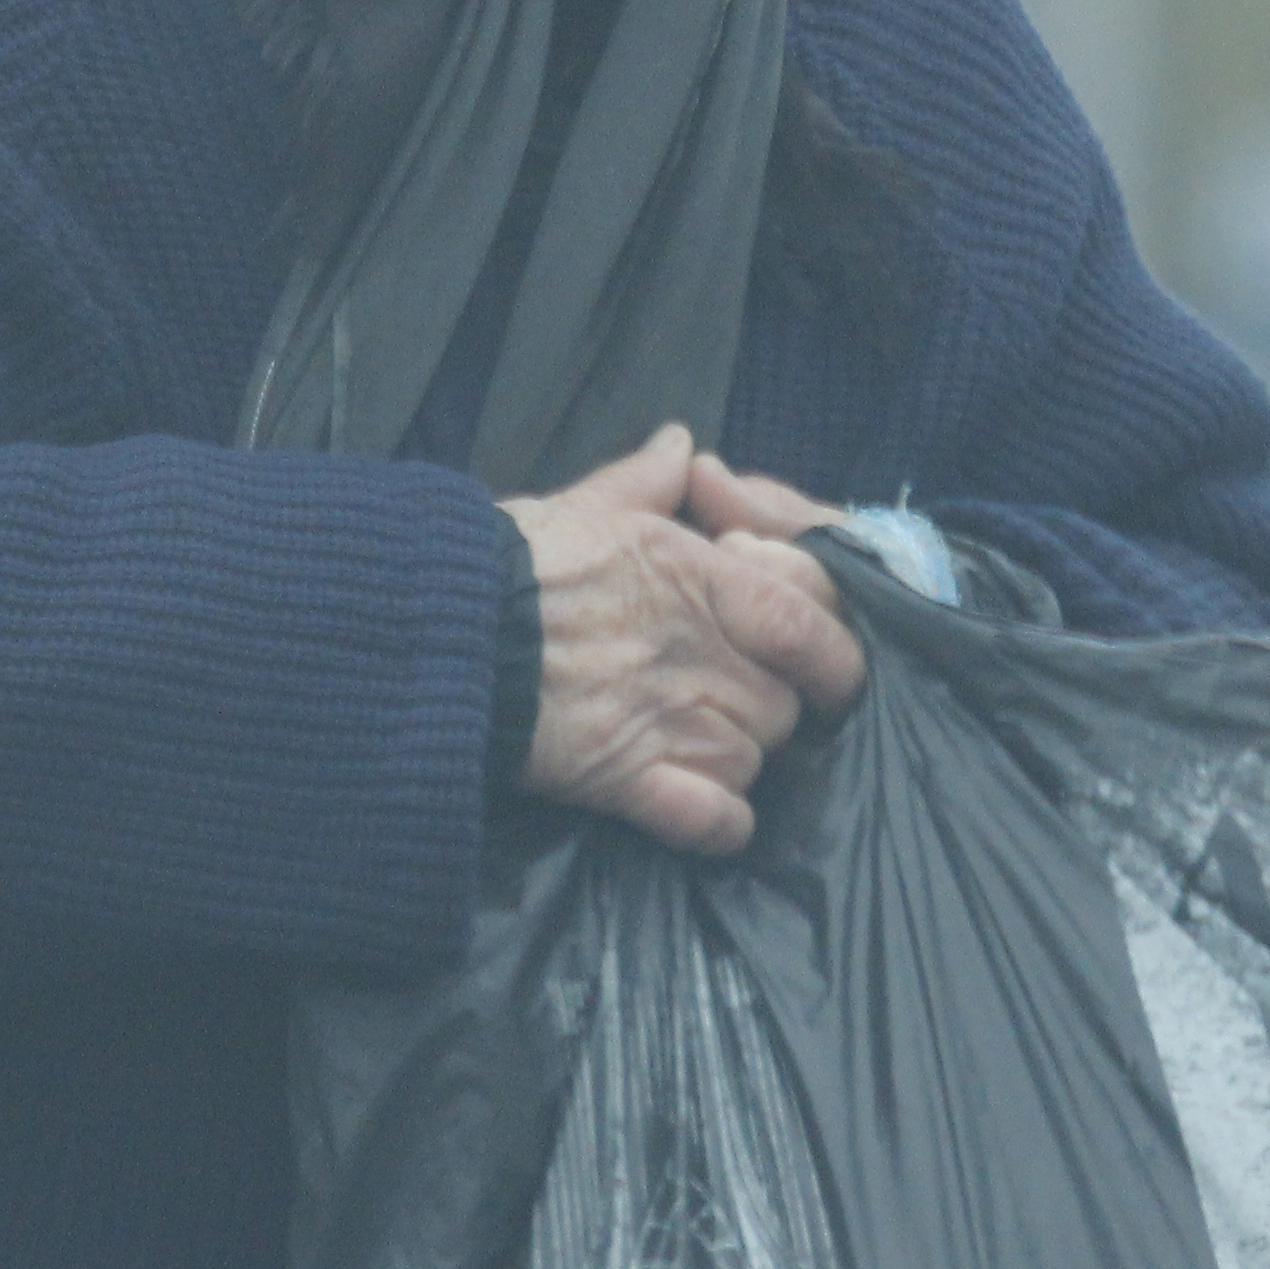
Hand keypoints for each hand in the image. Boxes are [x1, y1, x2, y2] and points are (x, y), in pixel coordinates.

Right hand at [502, 428, 868, 856]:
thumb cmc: (512, 562)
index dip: (827, 644)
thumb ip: (648, 479)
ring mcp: (670, 720)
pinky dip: (718, 824)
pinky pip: (712, 820)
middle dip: (766, 705)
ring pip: (753, 760)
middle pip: (787, 702)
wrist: (442, 627)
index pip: (812, 619)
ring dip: (735, 760)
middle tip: (725, 699)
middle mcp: (702, 652)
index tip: (813, 656)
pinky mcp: (628, 780)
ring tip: (693, 746)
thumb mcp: (587, 504)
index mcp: (704, 578)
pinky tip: (705, 814)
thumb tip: (681, 444)